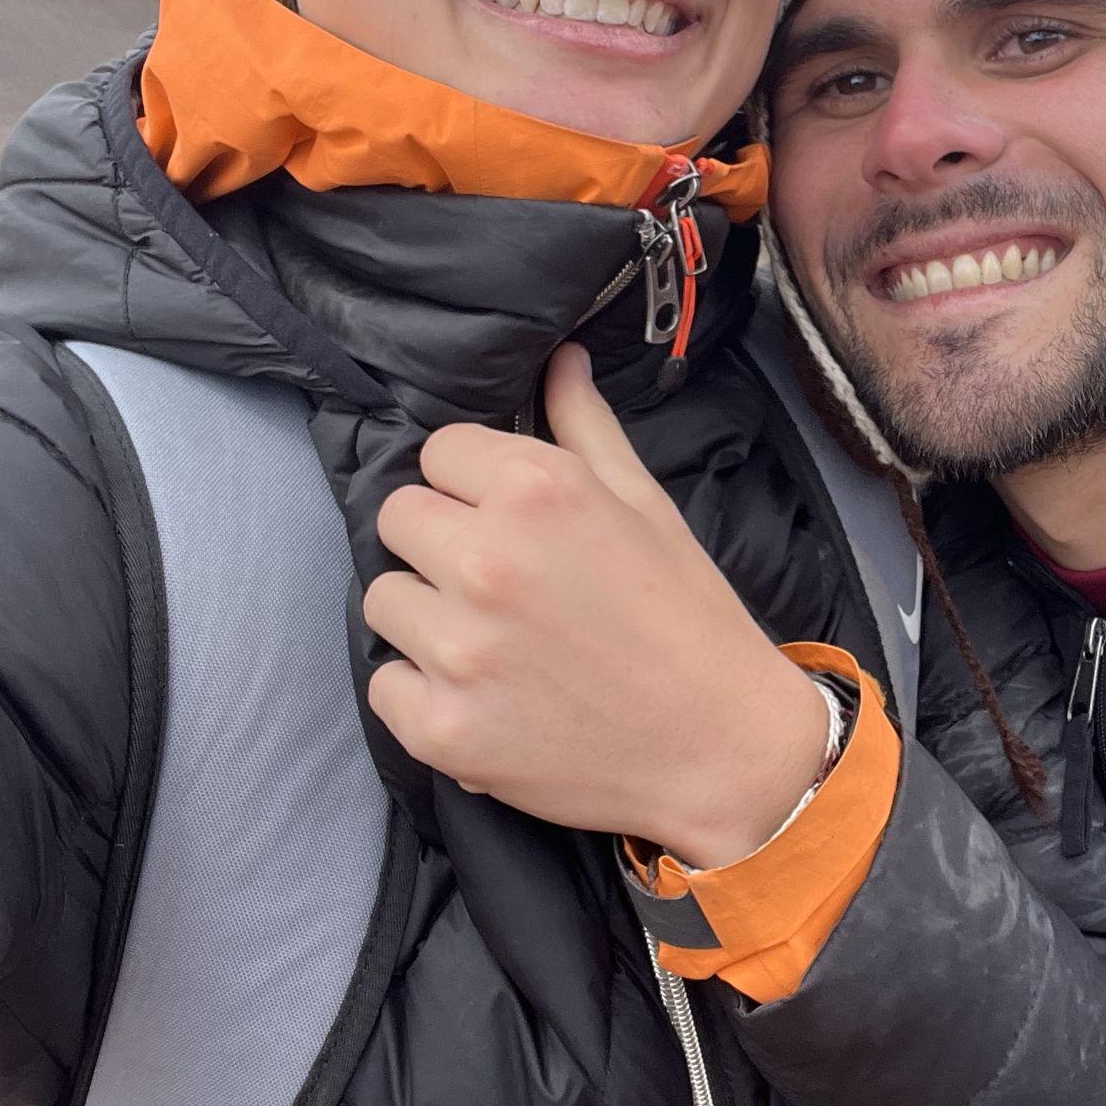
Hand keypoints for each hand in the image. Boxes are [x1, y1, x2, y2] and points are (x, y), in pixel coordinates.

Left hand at [363, 343, 830, 865]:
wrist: (722, 748)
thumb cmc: (689, 619)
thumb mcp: (647, 506)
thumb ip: (586, 427)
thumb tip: (558, 358)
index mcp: (539, 490)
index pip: (438, 452)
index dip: (475, 484)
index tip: (512, 521)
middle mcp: (486, 560)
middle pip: (398, 517)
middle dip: (442, 542)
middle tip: (505, 584)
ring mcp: (457, 648)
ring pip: (383, 599)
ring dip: (427, 617)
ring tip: (497, 643)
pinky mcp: (439, 726)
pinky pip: (386, 684)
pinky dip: (426, 693)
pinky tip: (489, 697)